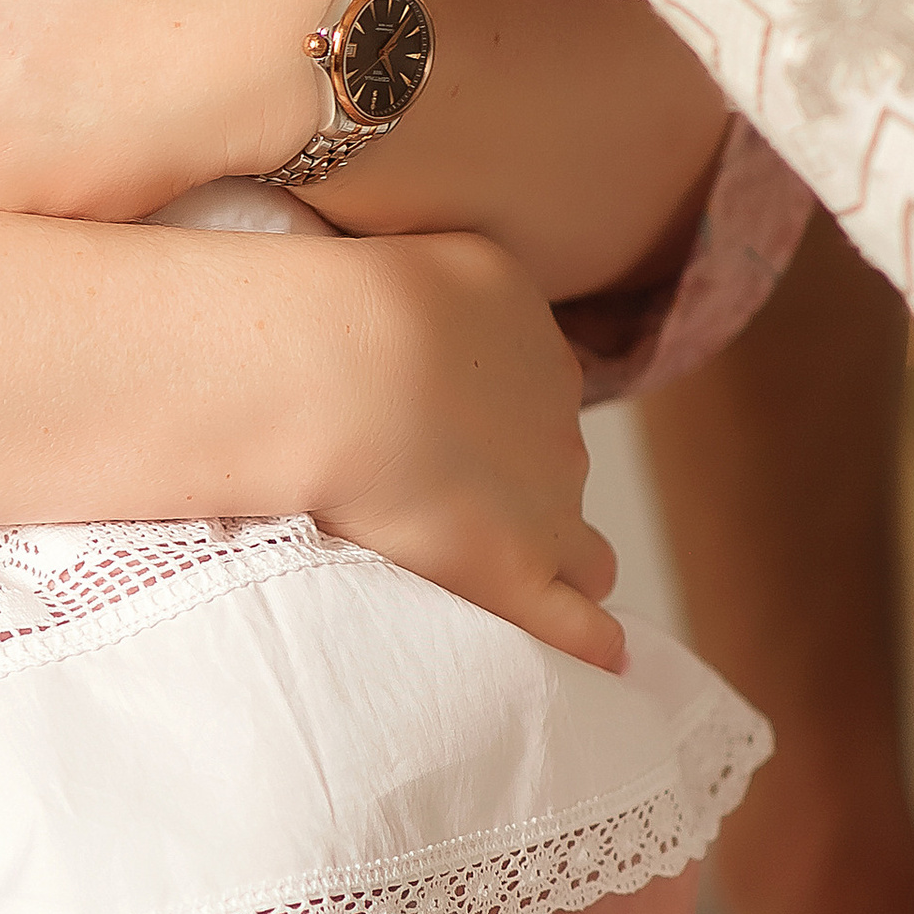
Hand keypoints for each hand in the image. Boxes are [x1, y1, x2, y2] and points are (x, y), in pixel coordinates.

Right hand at [317, 232, 623, 669]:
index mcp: (515, 317)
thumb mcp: (369, 255)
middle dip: (522, 489)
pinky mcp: (519, 566)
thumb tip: (363, 320)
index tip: (439, 436)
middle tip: (452, 508)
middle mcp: (550, 405)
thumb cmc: (318, 313)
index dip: (487, 419)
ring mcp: (545, 493)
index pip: (526, 379)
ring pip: (581, 544)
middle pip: (556, 463)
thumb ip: (386, 292)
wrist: (339, 371)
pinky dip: (588, 641)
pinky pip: (578, 622)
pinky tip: (595, 658)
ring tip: (520, 592)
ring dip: (556, 562)